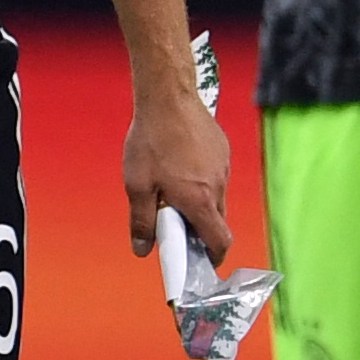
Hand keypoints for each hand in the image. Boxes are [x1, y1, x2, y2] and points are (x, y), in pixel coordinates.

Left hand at [125, 82, 231, 262]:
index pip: (219, 241)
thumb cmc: (151, 141)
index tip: (201, 261)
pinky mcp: (222, 152)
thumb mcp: (137, 185)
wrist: (169, 98)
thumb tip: (143, 249)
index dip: (213, 256)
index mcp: (198, 201)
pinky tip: (180, 167)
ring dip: (199, 204)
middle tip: (174, 224)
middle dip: (200, 230)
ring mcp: (223, 168)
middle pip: (217, 221)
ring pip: (216, 198)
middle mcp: (217, 187)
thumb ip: (142, 221)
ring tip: (172, 189)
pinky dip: (202, 183)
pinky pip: (216, 177)